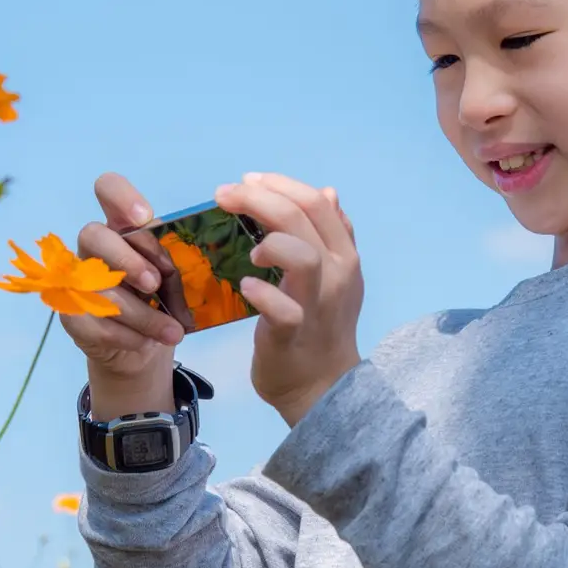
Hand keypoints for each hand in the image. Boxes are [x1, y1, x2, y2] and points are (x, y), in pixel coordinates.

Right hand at [64, 173, 185, 392]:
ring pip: (101, 289)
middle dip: (127, 260)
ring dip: (142, 314)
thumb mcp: (172, 280)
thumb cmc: (158, 301)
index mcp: (121, 227)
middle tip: (154, 285)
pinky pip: (96, 323)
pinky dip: (127, 336)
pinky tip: (145, 343)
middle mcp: (93, 247)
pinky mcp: (71, 315)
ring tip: (172, 332)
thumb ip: (168, 266)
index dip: (122, 197)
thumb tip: (165, 273)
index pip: (108, 189)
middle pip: (92, 234)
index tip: (145, 218)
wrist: (140, 347)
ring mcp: (76, 280)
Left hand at [214, 172, 364, 425]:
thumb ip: (334, 233)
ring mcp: (317, 304)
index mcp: (343, 255)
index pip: (316, 202)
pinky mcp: (293, 333)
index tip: (247, 181)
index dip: (279, 184)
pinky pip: (282, 309)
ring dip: (270, 241)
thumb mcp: (337, 275)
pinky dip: (262, 294)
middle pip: (303, 217)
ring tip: (249, 249)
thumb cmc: (322, 326)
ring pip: (303, 257)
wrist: (323, 386)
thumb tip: (329, 191)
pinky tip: (246, 286)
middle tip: (224, 194)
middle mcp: (337, 274)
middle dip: (258, 197)